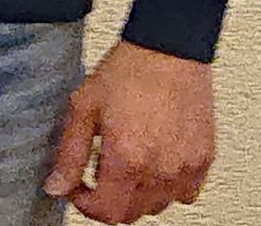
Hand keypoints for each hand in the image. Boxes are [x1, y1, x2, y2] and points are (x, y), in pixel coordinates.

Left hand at [44, 41, 215, 221]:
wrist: (168, 50)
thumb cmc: (128, 72)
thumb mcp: (83, 107)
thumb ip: (69, 154)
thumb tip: (56, 187)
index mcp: (127, 160)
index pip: (106, 212)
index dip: (84, 204)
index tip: (77, 188)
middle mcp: (160, 170)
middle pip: (130, 214)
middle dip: (107, 201)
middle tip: (96, 176)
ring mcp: (185, 167)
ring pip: (158, 206)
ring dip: (136, 196)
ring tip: (125, 166)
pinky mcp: (204, 159)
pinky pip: (186, 193)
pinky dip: (168, 189)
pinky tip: (154, 165)